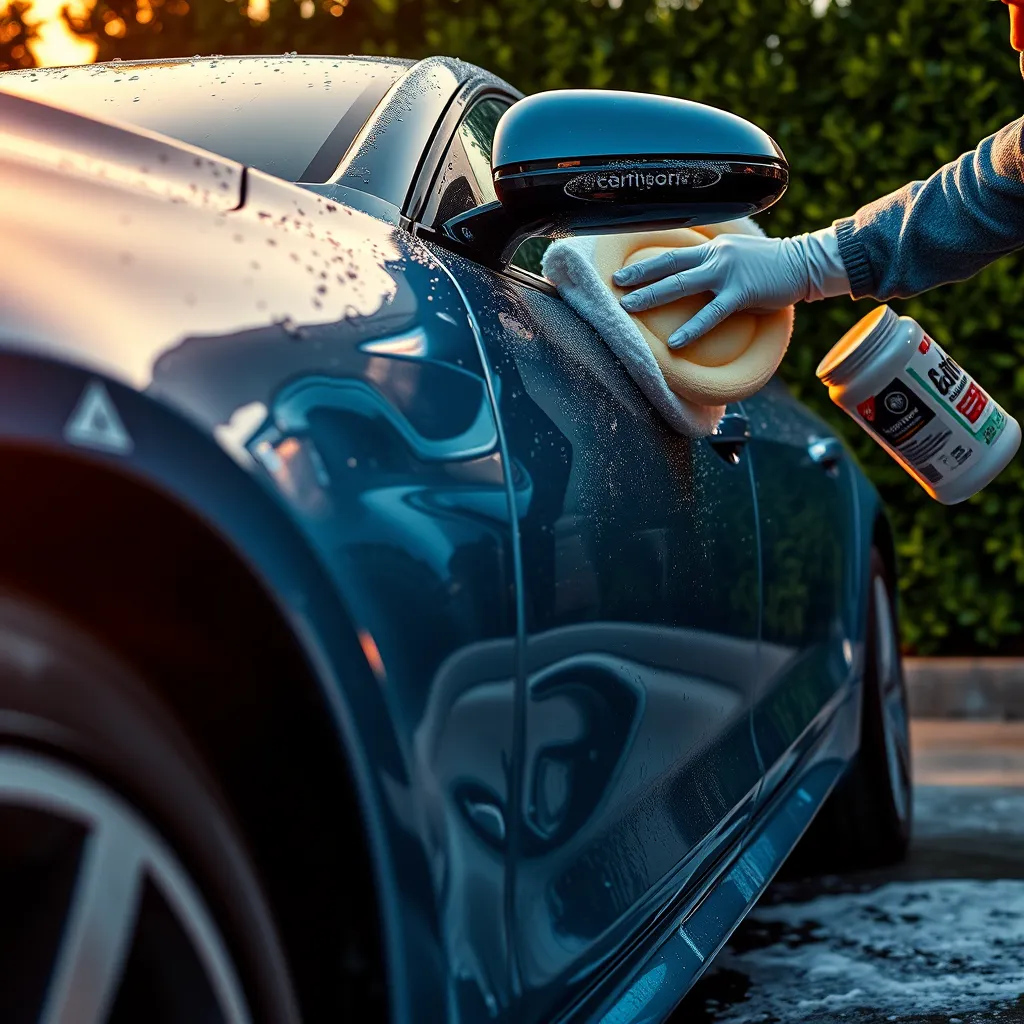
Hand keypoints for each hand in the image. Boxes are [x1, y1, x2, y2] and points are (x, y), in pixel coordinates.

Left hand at [614, 228, 847, 348]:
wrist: (806, 263)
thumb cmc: (769, 266)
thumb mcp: (736, 258)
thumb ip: (712, 266)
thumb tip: (690, 280)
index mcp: (711, 247)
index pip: (670, 253)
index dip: (644, 263)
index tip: (621, 272)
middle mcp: (714, 255)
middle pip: (668, 264)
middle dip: (638, 276)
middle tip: (614, 286)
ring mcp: (727, 272)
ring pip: (681, 283)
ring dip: (652, 295)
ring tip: (629, 308)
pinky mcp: (742, 292)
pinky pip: (711, 313)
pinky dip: (692, 329)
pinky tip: (675, 343)